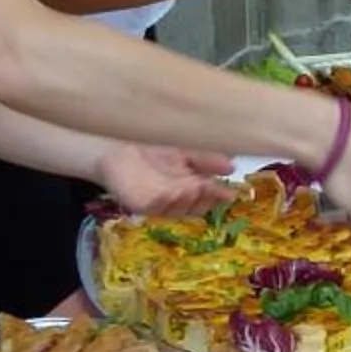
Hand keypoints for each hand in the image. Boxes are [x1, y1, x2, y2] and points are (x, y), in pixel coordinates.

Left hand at [98, 143, 234, 212]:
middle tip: (211, 185)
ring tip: (196, 185)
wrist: (117, 144)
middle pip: (197, 207)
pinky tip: (177, 188)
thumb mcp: (185, 151)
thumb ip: (207, 159)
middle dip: (206, 197)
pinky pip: (159, 205)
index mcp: (188, 189)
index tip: (230, 191)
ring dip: (190, 197)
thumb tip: (232, 166)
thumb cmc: (152, 147)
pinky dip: (170, 198)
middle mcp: (174, 201)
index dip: (219, 197)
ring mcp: (157, 204)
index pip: (208, 199)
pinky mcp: (140, 203)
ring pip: (180, 207)